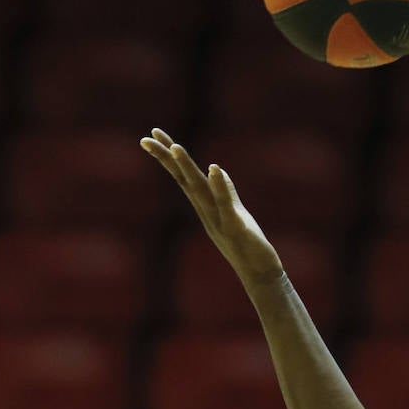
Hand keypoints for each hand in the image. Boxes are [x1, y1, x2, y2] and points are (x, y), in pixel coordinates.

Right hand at [140, 128, 283, 286]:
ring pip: (200, 191)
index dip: (168, 156)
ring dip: (187, 168)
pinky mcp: (236, 229)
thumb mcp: (234, 213)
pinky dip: (220, 188)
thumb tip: (216, 172)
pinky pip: (226, 206)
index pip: (183, 177)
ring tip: (176, 147)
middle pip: (184, 180)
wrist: (260, 274)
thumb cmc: (247, 245)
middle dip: (167, 158)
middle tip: (148, 137)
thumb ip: (226, 193)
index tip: (152, 134)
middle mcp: (207, 212)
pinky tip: (214, 169)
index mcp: (205, 207)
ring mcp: (219, 221)